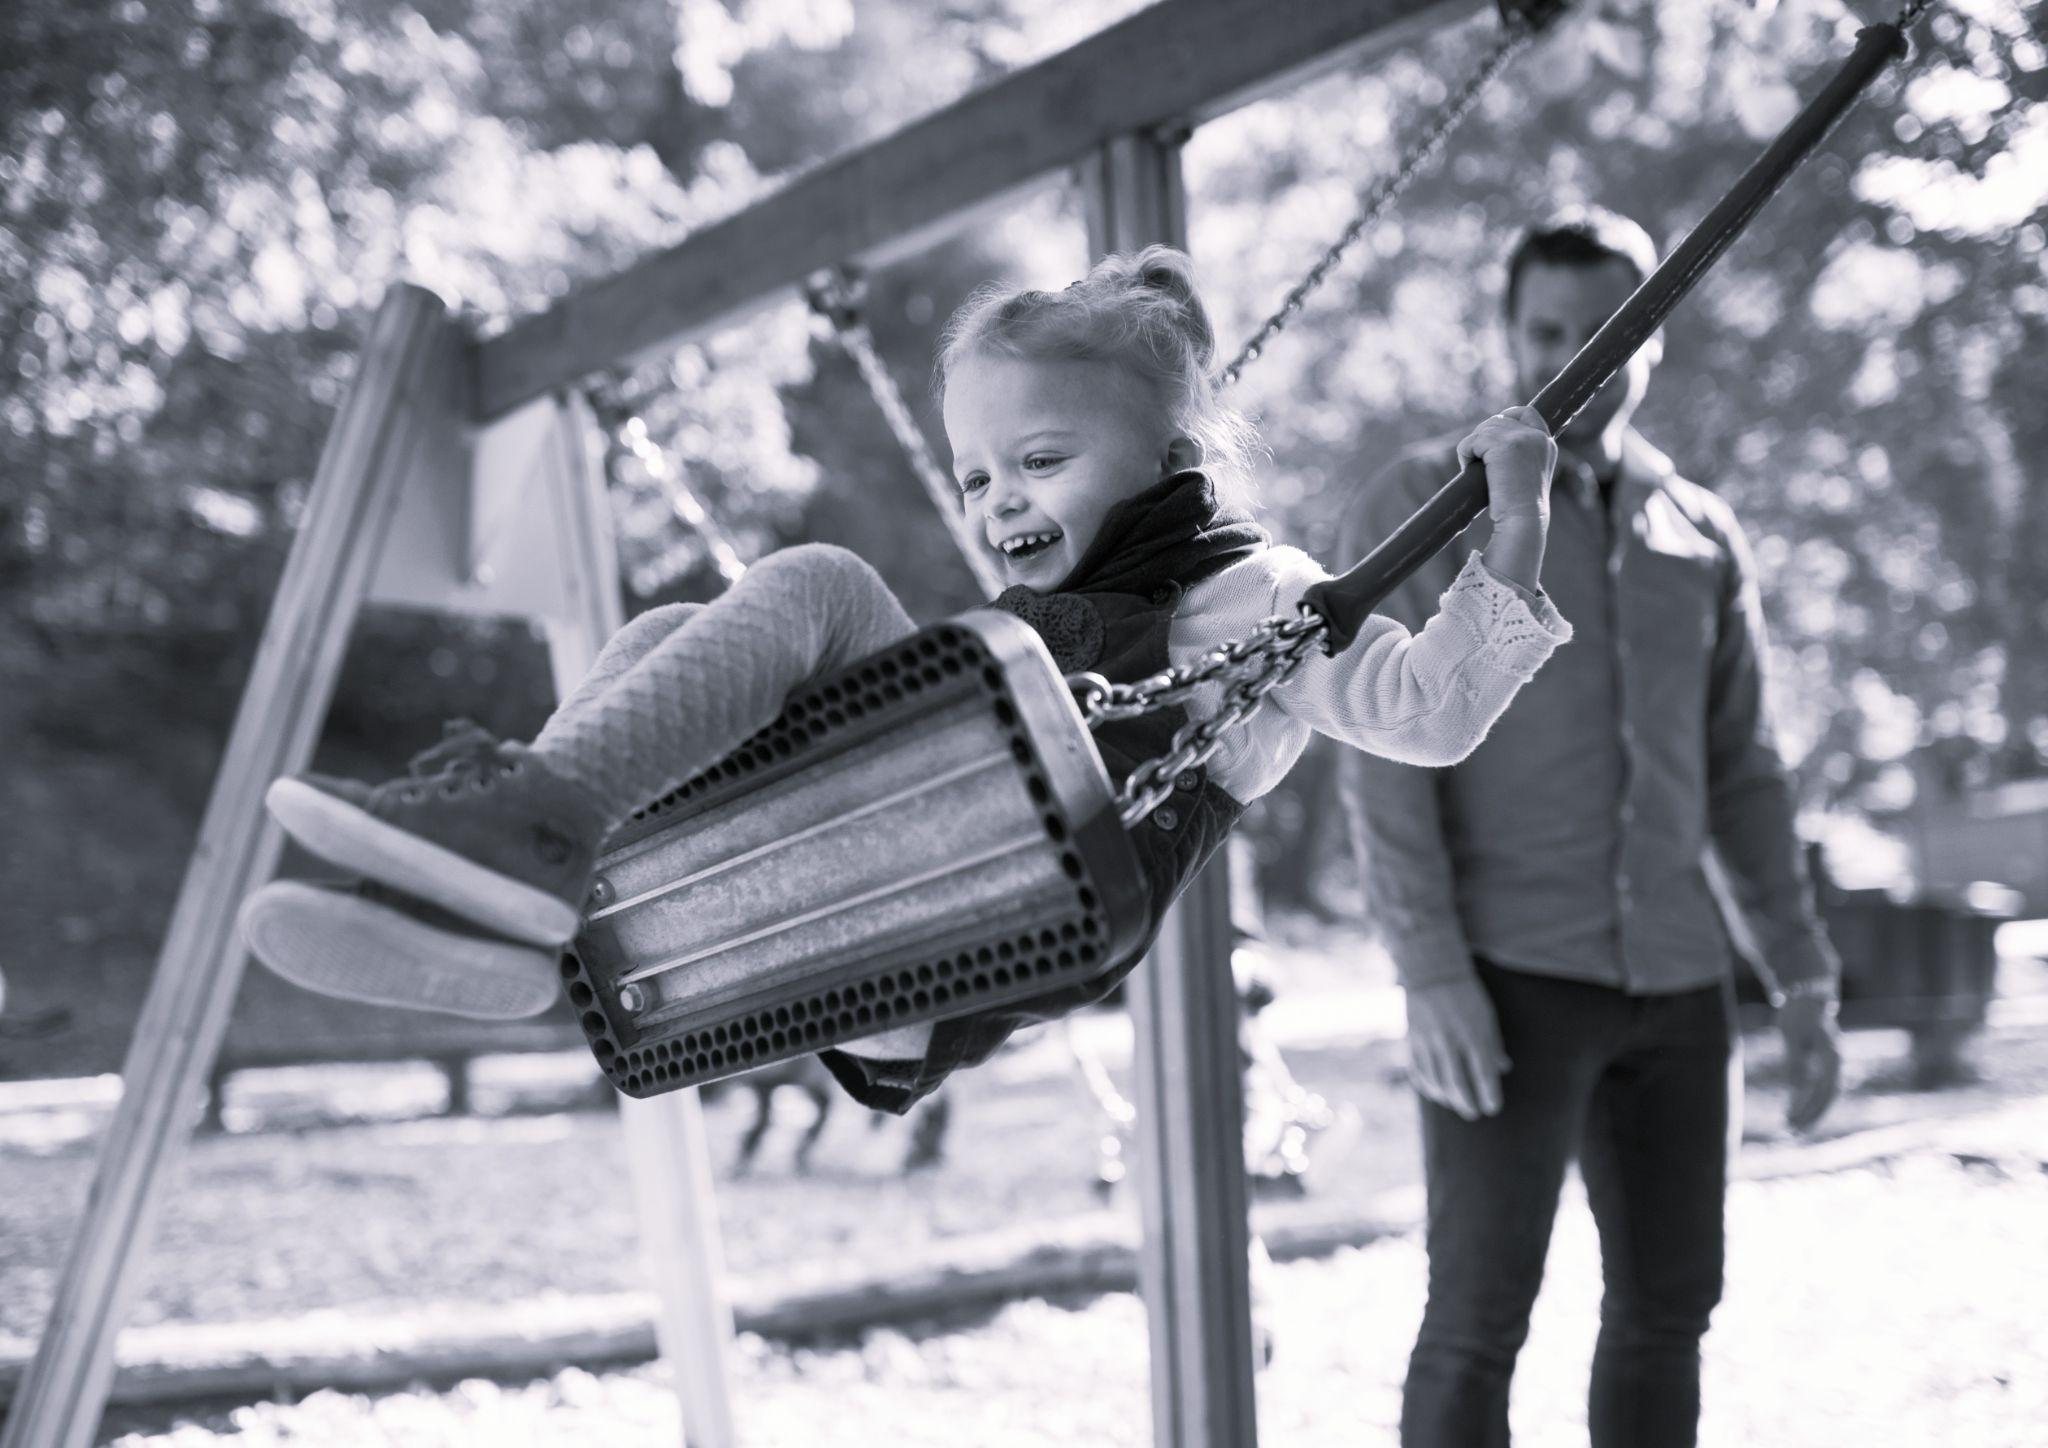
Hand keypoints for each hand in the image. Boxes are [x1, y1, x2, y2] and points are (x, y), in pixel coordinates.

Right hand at [1404, 976, 1509, 1120]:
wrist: (1432, 970)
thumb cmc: (1466, 993)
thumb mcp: (1486, 1015)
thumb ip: (1493, 1043)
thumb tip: (1503, 1069)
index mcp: (1473, 1034)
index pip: (1483, 1074)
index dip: (1489, 1094)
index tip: (1493, 1107)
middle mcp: (1450, 1040)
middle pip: (1458, 1083)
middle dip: (1467, 1103)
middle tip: (1474, 1113)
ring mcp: (1428, 1041)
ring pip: (1436, 1080)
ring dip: (1447, 1097)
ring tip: (1454, 1103)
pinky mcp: (1412, 1038)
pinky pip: (1418, 1070)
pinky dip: (1426, 1084)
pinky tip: (1434, 1091)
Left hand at [1458, 405, 1556, 522]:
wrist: (1523, 521)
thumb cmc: (1519, 508)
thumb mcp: (1525, 475)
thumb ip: (1518, 456)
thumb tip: (1490, 445)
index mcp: (1546, 443)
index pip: (1526, 413)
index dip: (1505, 418)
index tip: (1489, 435)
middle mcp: (1537, 436)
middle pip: (1498, 420)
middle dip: (1482, 438)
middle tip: (1478, 462)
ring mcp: (1522, 438)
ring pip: (1483, 430)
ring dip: (1472, 447)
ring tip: (1474, 468)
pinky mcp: (1503, 445)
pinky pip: (1472, 440)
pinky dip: (1464, 452)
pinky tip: (1468, 468)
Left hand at [1778, 992, 1842, 1131]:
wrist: (1806, 998)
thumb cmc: (1797, 1015)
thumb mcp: (1792, 1037)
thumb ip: (1795, 1061)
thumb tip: (1796, 1088)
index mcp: (1832, 1056)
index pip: (1825, 1090)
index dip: (1810, 1107)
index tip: (1793, 1120)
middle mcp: (1836, 1063)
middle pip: (1828, 1097)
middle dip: (1812, 1116)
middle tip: (1792, 1132)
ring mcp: (1832, 1065)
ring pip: (1826, 1096)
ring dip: (1811, 1113)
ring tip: (1792, 1129)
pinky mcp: (1824, 1066)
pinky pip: (1820, 1089)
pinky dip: (1810, 1102)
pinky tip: (1797, 1114)